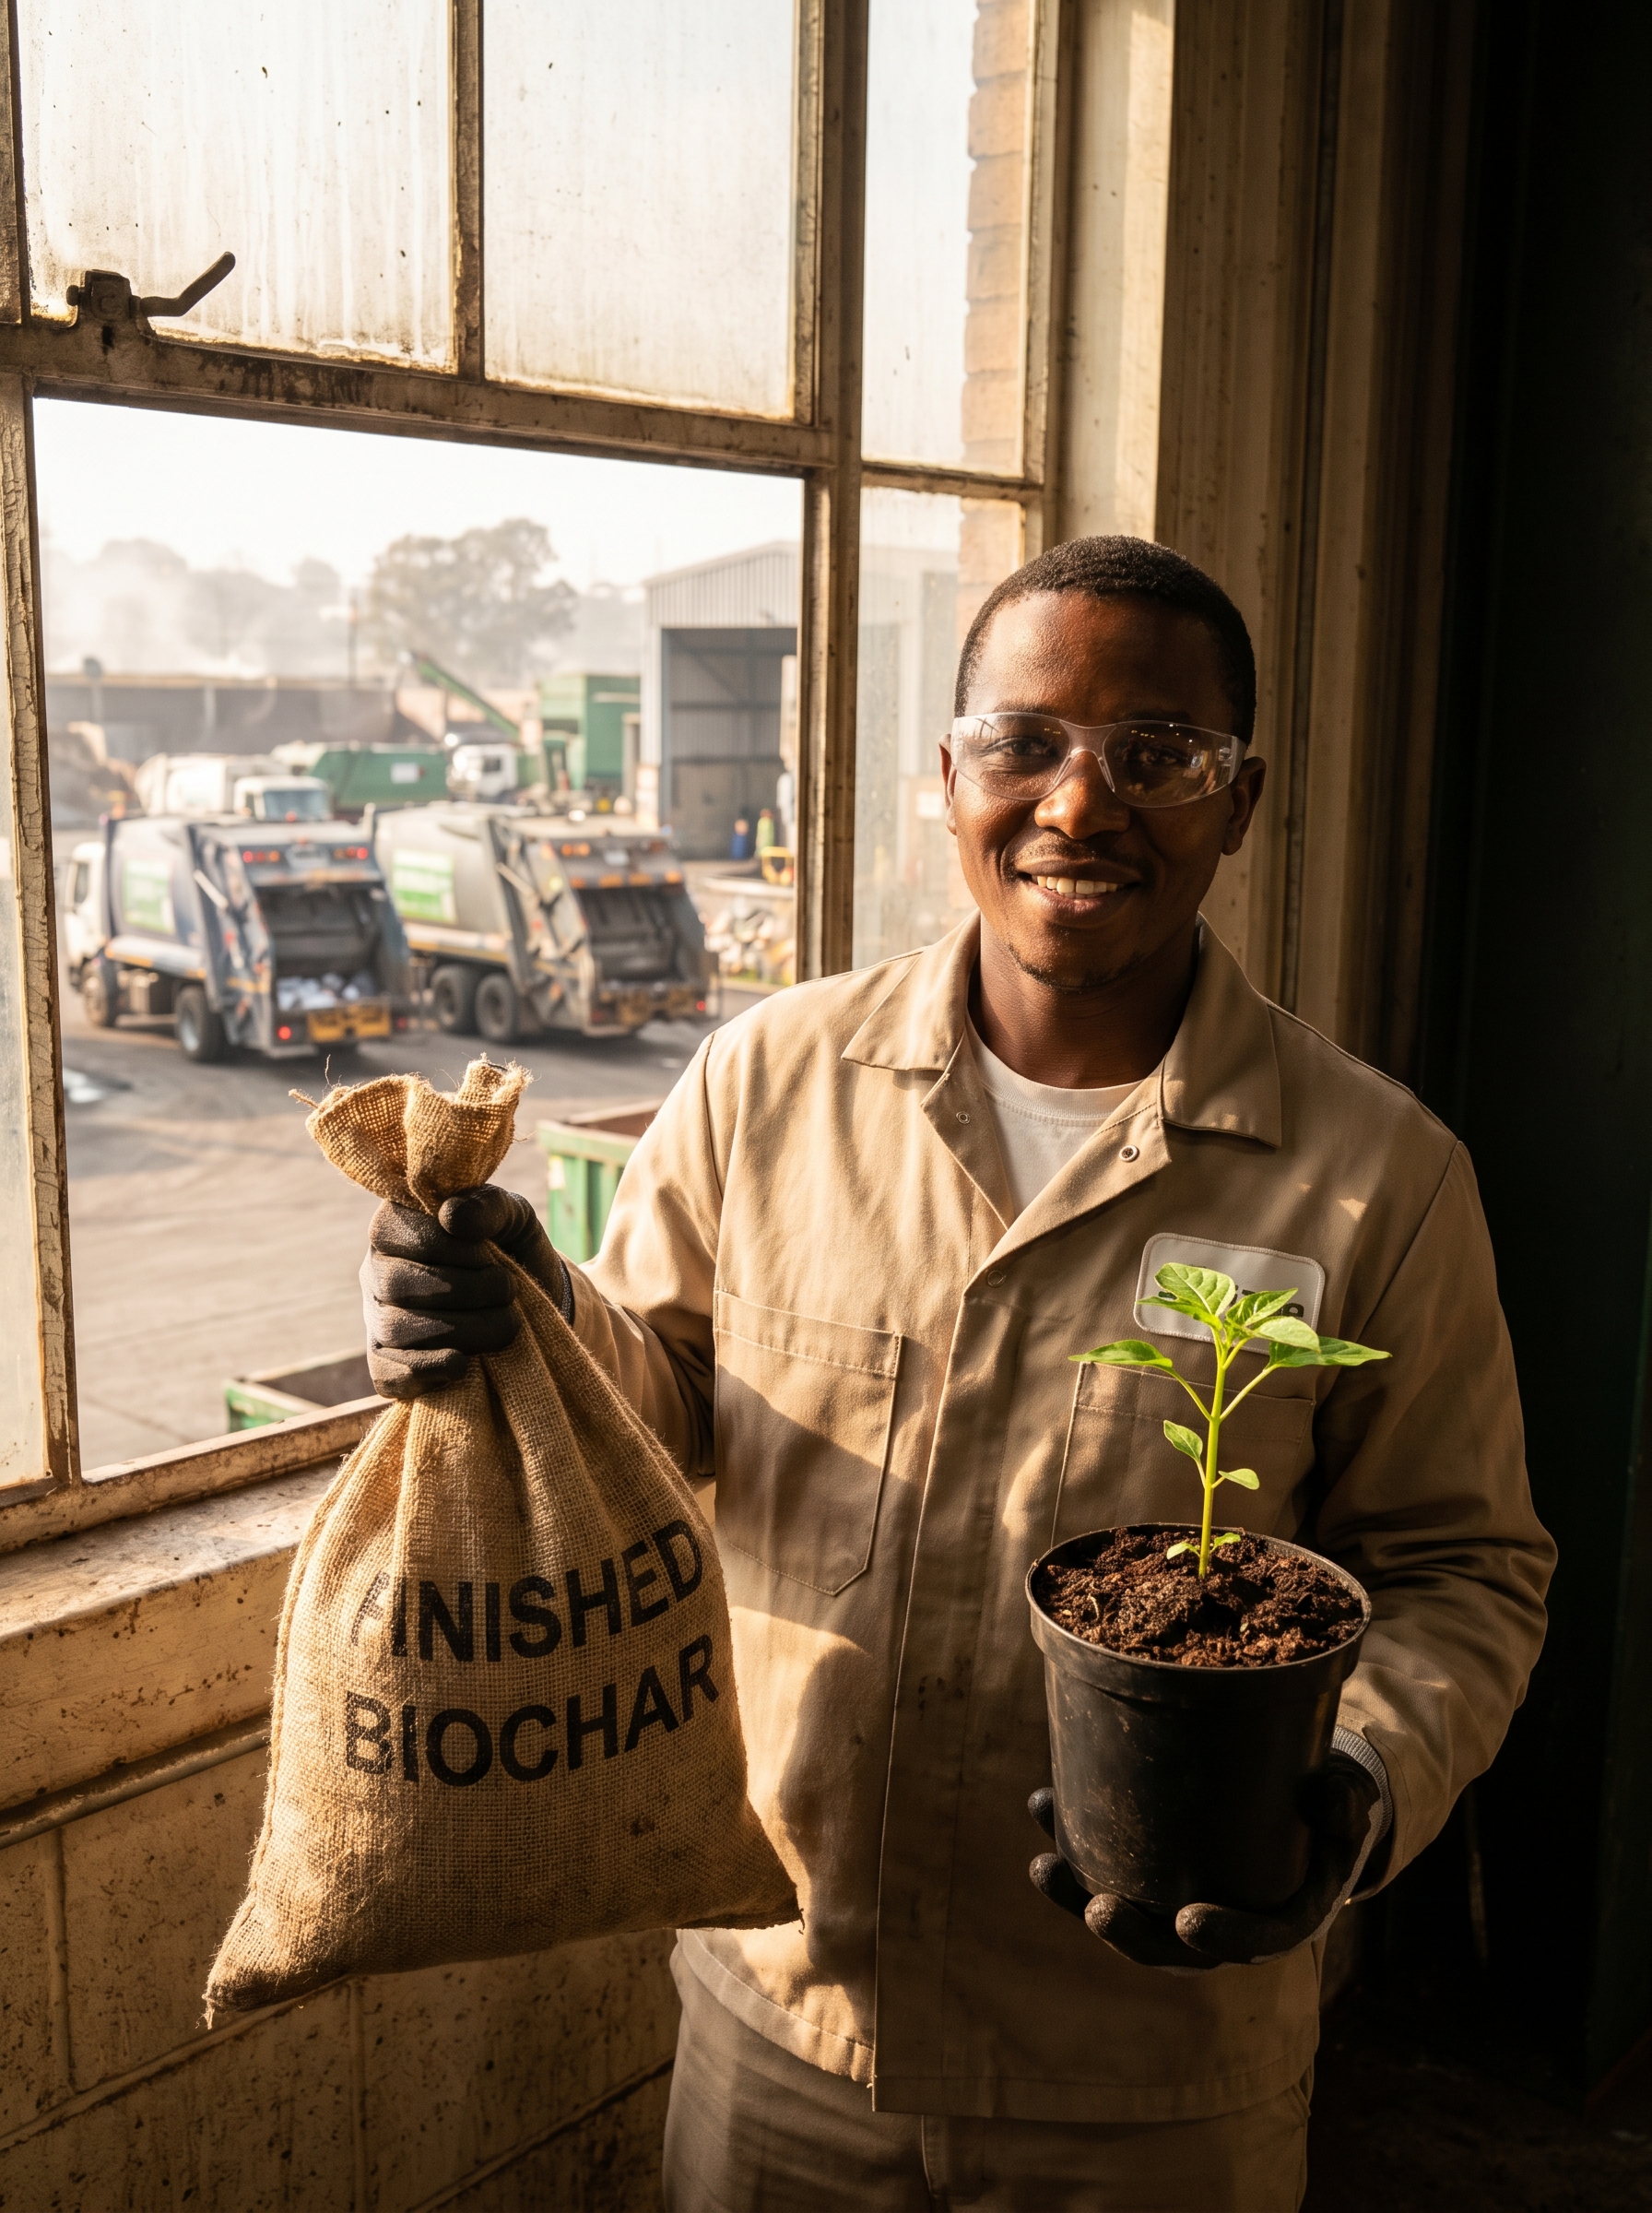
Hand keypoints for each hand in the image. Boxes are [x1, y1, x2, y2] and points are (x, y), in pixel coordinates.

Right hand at [361, 1184, 567, 1401]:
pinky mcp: (387, 1363)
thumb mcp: (512, 1217)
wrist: (529, 1301)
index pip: (397, 1232)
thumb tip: (451, 1215)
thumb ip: (487, 1206)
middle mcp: (377, 1271)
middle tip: (507, 1290)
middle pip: (396, 1284)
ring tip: (506, 1323)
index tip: (489, 1253)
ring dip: (461, 1330)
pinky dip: (424, 1371)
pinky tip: (461, 1364)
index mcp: (395, 1227)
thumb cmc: (511, 1249)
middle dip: (464, 1290)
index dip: (450, 1246)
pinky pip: (385, 1373)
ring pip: (395, 1329)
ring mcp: (377, 1319)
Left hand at [1026, 1756, 1381, 1969]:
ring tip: (1042, 1865)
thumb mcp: (1346, 1800)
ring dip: (1078, 1896)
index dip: (1224, 1939)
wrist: (1299, 1801)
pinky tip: (1042, 1804)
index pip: (1257, 1940)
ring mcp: (1181, 1899)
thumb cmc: (1325, 1806)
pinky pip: (1108, 1870)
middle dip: (1130, 1936)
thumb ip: (1343, 1803)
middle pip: (1174, 1948)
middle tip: (1097, 1909)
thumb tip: (1329, 1795)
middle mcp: (1226, 1921)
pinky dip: (1071, 1846)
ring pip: (1129, 1914)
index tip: (1189, 1921)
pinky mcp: (1151, 1873)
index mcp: (1283, 1915)